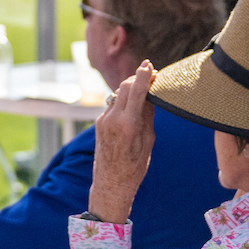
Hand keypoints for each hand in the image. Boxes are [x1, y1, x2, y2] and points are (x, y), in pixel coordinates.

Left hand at [87, 61, 154, 223]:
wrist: (111, 184)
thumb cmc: (135, 166)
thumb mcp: (148, 141)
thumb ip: (147, 115)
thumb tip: (149, 95)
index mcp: (128, 123)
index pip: (136, 90)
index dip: (143, 74)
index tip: (149, 65)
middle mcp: (112, 119)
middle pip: (124, 86)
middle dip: (136, 78)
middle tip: (149, 75)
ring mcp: (103, 120)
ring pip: (117, 94)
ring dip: (129, 89)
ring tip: (142, 90)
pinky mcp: (99, 123)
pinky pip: (112, 105)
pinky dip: (122, 101)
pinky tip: (131, 105)